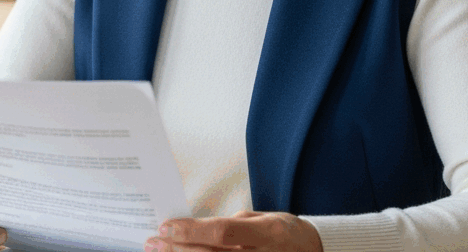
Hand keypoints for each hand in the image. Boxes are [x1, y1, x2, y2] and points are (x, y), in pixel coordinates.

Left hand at [145, 210, 322, 251]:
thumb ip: (231, 226)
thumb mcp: (261, 219)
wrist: (315, 251)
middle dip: (177, 250)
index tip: (165, 227)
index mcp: (266, 232)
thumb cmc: (284, 231)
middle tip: (152, 243)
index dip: (190, 231)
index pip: (221, 232)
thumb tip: (194, 229)